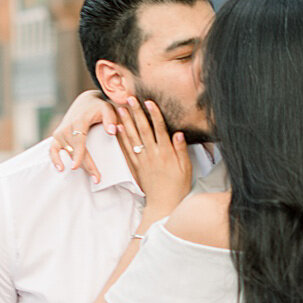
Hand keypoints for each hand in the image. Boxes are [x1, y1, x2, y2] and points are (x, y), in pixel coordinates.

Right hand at [47, 91, 117, 183]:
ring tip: (89, 177)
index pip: (78, 140)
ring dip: (77, 165)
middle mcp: (67, 127)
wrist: (84, 102)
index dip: (78, 154)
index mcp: (79, 121)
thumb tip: (112, 131)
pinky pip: (53, 150)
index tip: (76, 167)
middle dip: (86, 166)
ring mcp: (60, 132)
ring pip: (68, 153)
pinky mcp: (57, 136)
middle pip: (75, 151)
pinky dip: (55, 159)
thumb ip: (110, 119)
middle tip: (97, 179)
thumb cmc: (98, 107)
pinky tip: (60, 169)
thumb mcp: (107, 108)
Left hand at [118, 99, 190, 218]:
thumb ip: (181, 149)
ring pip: (132, 137)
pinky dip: (121, 138)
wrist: (163, 203)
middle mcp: (152, 154)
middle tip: (130, 98)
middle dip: (136, 112)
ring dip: (126, 121)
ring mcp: (142, 160)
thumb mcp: (186, 167)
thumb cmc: (178, 186)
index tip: (149, 102)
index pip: (159, 129)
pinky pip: (126, 150)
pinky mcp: (135, 166)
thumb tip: (177, 132)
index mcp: (166, 152)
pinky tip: (117, 128)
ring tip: (121, 108)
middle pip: (143, 129)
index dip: (154, 114)